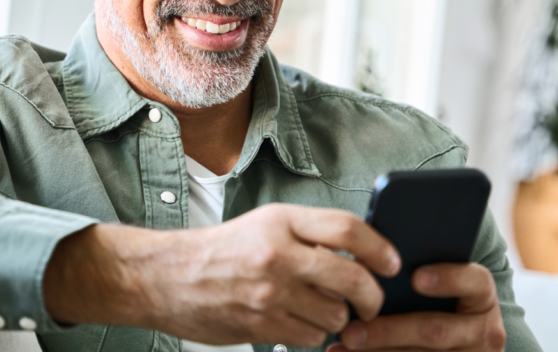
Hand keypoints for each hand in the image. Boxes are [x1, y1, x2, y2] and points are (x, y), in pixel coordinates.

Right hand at [43, 203, 400, 347]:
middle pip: (352, 278)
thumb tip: (361, 253)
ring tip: (327, 311)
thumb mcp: (264, 225)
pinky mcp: (260, 325)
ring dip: (339, 319)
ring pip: (335, 315)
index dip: (380, 248)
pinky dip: (314, 335)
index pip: (347, 229)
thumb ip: (308, 234)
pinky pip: (310, 338)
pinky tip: (301, 323)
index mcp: (281, 220)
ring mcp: (269, 292)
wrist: (166, 277)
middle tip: (372, 301)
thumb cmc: (222, 250)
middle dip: (372, 296)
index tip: (392, 262)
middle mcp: (277, 254)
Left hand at [326, 263, 504, 351]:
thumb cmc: (440, 298)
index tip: (416, 277)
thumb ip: (417, 269)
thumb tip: (370, 256)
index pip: (476, 282)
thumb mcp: (441, 282)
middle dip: (389, 330)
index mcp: (482, 296)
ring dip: (376, 351)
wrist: (461, 342)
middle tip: (352, 328)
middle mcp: (484, 331)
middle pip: (435, 330)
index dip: (448, 278)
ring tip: (343, 342)